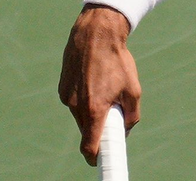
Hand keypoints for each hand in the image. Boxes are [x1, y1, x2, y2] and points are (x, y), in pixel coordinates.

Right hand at [58, 5, 141, 165]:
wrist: (96, 34)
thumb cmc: (117, 61)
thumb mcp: (133, 89)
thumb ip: (132, 114)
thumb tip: (127, 129)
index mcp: (94, 109)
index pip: (89, 145)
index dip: (95, 156)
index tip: (100, 161)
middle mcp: (76, 106)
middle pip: (86, 131)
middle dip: (99, 128)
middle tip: (113, 116)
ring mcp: (67, 97)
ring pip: (80, 115)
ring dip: (93, 111)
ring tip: (105, 88)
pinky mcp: (62, 88)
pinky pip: (75, 101)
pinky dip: (85, 98)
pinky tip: (94, 80)